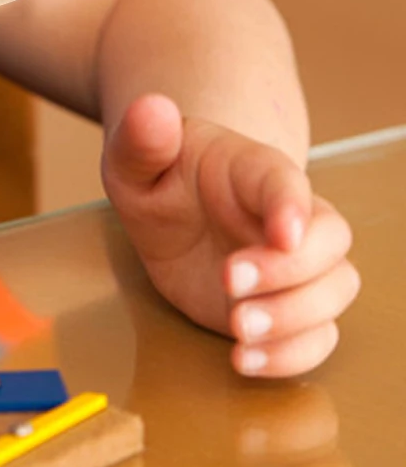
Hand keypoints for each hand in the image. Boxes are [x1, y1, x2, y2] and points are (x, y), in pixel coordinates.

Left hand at [102, 94, 359, 376]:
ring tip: (237, 327)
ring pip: (334, 291)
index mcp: (252, 169)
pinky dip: (292, 355)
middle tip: (230, 284)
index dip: (292, 206)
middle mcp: (288, 216)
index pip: (287, 181)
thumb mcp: (133, 156)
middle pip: (329, 241)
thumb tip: (151, 108)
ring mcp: (295, 264)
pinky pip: (319, 336)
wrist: (169, 208)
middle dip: (289, 272)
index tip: (282, 236)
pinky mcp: (287, 306)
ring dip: (295, 318)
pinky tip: (245, 359)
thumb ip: (140, 138)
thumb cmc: (158, 173)